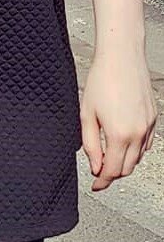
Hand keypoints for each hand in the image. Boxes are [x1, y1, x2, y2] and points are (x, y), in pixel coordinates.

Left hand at [81, 50, 157, 190]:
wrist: (121, 56)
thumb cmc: (102, 79)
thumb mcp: (87, 114)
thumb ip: (90, 144)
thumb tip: (95, 166)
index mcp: (119, 135)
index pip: (112, 171)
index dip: (102, 181)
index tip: (95, 185)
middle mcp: (138, 133)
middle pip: (127, 168)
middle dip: (113, 173)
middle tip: (99, 169)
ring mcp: (148, 126)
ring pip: (137, 157)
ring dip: (124, 160)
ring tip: (109, 152)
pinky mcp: (153, 118)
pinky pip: (146, 143)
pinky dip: (135, 148)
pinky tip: (123, 140)